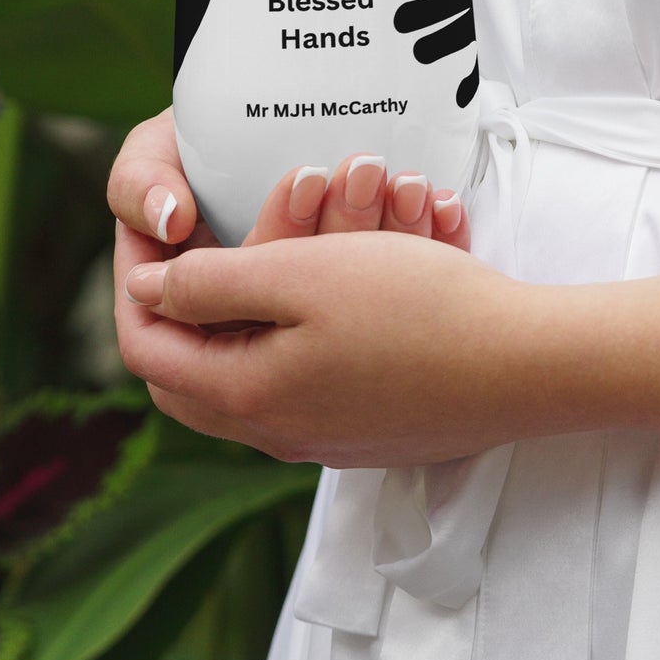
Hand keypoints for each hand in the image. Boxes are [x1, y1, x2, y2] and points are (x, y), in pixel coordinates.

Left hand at [117, 230, 530, 467]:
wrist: (525, 363)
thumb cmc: (417, 312)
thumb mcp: (300, 277)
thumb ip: (210, 285)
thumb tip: (146, 289)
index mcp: (246, 396)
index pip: (145, 344)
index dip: (133, 279)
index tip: (151, 224)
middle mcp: (276, 431)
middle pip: (190, 363)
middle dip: (185, 293)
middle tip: (197, 234)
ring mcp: (323, 435)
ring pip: (251, 363)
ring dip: (257, 293)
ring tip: (285, 230)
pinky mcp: (366, 425)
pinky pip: (306, 371)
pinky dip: (305, 315)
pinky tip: (338, 270)